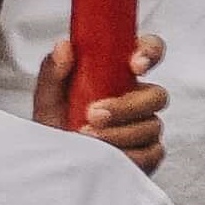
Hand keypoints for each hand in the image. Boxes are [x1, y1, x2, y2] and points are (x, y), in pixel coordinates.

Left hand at [34, 29, 169, 172]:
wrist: (55, 158)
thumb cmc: (56, 122)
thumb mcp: (48, 95)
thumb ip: (53, 70)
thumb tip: (64, 47)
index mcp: (118, 73)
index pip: (149, 50)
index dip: (150, 53)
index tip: (134, 65)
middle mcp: (137, 97)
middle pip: (157, 95)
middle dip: (125, 106)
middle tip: (93, 113)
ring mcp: (145, 125)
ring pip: (152, 125)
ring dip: (119, 132)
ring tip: (87, 135)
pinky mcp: (148, 153)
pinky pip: (152, 153)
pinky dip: (127, 154)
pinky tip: (106, 153)